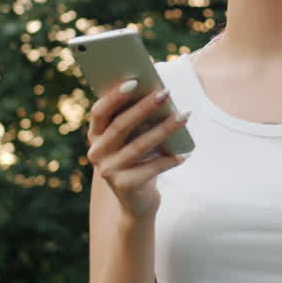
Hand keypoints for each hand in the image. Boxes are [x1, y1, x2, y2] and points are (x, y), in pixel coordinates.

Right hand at [86, 79, 189, 219]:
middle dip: (145, 107)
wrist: (136, 201)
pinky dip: (170, 160)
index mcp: (96, 135)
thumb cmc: (138, 160)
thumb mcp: (133, 139)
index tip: (135, 81)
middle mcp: (97, 153)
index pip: (99, 112)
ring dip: (164, 129)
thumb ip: (136, 120)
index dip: (115, 97)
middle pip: (121, 126)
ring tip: (185, 115)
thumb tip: (159, 93)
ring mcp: (108, 171)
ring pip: (139, 146)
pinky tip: (185, 153)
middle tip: (166, 93)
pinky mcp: (124, 186)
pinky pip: (151, 169)